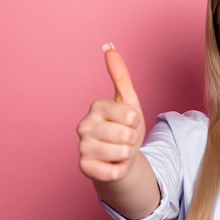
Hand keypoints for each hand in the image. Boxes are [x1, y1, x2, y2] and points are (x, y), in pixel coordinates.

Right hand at [77, 44, 145, 181]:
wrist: (119, 157)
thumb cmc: (124, 127)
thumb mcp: (128, 101)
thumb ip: (120, 76)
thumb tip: (109, 47)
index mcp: (96, 107)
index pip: (131, 115)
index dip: (137, 122)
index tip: (129, 124)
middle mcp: (84, 125)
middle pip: (127, 135)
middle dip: (133, 140)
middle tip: (124, 139)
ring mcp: (82, 147)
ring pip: (122, 153)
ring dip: (127, 155)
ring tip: (119, 151)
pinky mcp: (84, 168)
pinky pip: (114, 171)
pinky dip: (120, 169)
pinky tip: (113, 164)